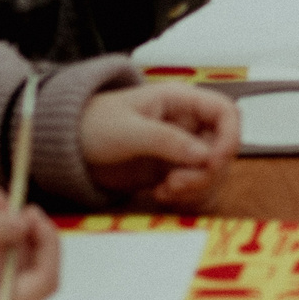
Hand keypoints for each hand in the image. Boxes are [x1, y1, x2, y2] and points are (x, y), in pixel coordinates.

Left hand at [81, 82, 238, 207]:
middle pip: (223, 148)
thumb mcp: (129, 130)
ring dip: (195, 187)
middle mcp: (188, 125)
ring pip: (212, 171)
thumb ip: (167, 141)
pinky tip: (160, 194)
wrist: (68, 146)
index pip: (226, 112)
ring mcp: (181, 150)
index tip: (213, 162)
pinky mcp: (172, 171)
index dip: (229, 137)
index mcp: (181, 102)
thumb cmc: (94, 125)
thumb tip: (205, 156)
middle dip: (207, 172)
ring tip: (164, 191)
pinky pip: (195, 187)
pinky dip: (185, 197)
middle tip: (176, 183)